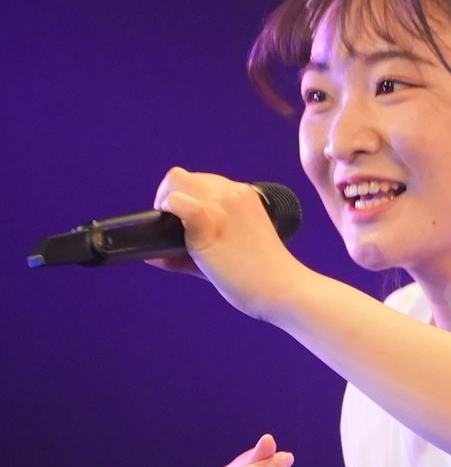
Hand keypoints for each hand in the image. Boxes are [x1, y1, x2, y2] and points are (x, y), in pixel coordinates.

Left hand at [152, 167, 302, 318]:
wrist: (282, 289)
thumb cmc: (260, 276)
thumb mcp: (230, 250)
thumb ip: (190, 251)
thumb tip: (152, 255)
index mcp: (243, 195)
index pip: (201, 181)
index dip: (186, 198)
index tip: (185, 222)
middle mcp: (232, 194)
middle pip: (183, 177)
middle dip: (169, 198)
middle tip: (173, 228)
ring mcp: (222, 208)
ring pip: (176, 182)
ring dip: (166, 203)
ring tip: (172, 231)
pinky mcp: (210, 226)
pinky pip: (179, 203)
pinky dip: (169, 210)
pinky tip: (173, 230)